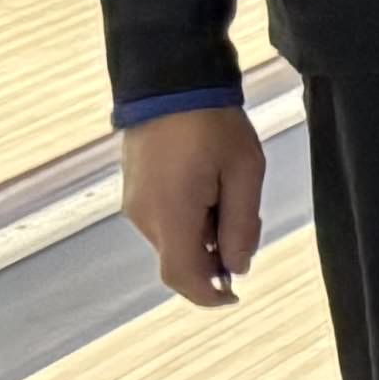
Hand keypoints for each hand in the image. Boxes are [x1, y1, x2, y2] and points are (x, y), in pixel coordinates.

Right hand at [121, 103, 268, 307]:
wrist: (170, 82)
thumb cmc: (213, 124)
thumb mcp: (245, 172)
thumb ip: (241, 225)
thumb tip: (237, 267)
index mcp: (171, 214)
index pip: (183, 277)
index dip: (208, 296)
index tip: (234, 296)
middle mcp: (144, 216)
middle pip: (180, 261)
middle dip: (214, 258)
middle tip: (243, 221)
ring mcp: (134, 203)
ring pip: (173, 240)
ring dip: (203, 234)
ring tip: (228, 191)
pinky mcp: (133, 191)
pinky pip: (163, 221)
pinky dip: (189, 219)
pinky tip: (209, 186)